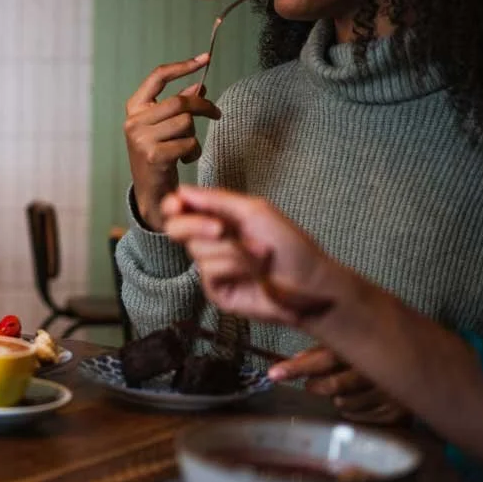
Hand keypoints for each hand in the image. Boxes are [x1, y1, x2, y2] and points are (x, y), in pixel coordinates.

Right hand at [124, 54, 220, 229]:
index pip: (158, 77)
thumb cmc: (160, 156)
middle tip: (216, 113)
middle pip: (179, 101)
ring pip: (185, 123)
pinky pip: (188, 143)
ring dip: (194, 135)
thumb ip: (179, 107)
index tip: (205, 58)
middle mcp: (133, 121)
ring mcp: (141, 139)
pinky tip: (184, 159)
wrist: (151, 192)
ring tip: (187, 148)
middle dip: (203, 107)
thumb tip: (199, 86)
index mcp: (134, 108)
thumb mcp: (166, 128)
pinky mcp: (154, 156)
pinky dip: (193, 151)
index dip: (182, 66)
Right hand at [159, 185, 353, 327]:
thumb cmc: (290, 244)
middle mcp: (211, 241)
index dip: (173, 205)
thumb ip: (216, 199)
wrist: (309, 281)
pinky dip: (235, 266)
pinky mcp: (216, 290)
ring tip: (261, 254)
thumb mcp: (254, 211)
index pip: (181, 209)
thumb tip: (181, 191)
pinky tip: (254, 272)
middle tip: (221, 229)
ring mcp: (212, 267)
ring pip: (197, 250)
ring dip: (233, 250)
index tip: (176, 205)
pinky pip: (210, 271)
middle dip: (195, 225)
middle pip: (176, 228)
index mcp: (218, 218)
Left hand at [270, 346, 409, 424]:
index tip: (273, 374)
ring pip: (345, 403)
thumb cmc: (379, 347)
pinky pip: (361, 416)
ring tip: (344, 388)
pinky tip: (359, 399)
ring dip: (337, 397)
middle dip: (315, 385)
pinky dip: (354, 410)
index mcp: (364, 346)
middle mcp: (379, 370)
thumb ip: (325, 349)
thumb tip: (293, 361)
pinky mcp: (399, 411)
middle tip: (310, 384)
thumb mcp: (354, 342)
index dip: (296, 367)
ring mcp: (391, 392)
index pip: (323, 358)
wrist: (429, 361)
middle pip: (333, 385)